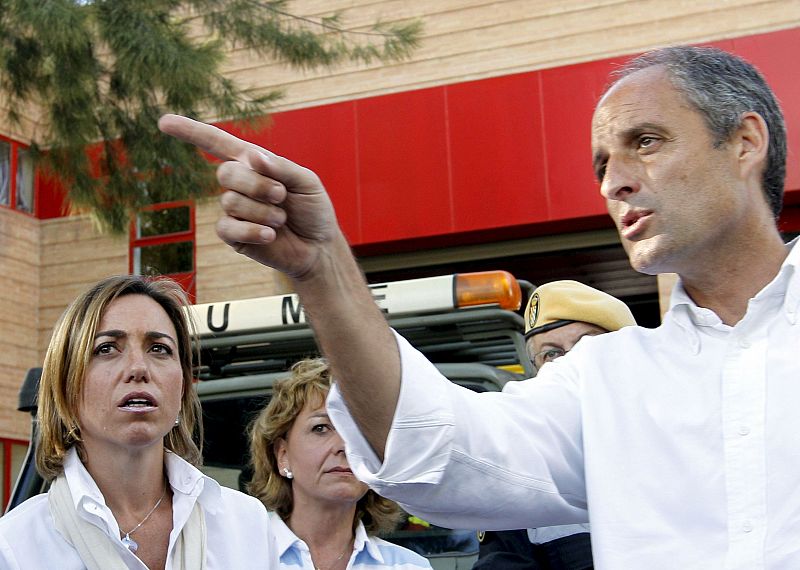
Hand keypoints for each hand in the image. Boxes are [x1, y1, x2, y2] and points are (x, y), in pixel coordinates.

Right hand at [158, 114, 338, 278]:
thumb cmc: (314, 210)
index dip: (190, 132)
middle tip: (281, 195)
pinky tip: (270, 235)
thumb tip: (252, 157)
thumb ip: (282, 167)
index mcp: (254, 163)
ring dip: (262, 211)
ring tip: (281, 218)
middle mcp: (239, 184)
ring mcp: (233, 210)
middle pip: (226, 173)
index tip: (163, 122)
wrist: (318, 247)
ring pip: (230, 202)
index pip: (216, 143)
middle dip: (257, 185)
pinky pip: (228, 228)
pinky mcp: (233, 236)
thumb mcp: (306, 181)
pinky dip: (252, 231)